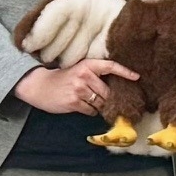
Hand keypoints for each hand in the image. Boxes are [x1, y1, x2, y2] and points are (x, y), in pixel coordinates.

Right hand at [17, 60, 137, 115]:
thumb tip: (116, 86)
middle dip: (106, 98)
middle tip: (98, 98)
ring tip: (86, 100)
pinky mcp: (74, 102)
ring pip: (100, 103)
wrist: (39, 86)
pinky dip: (89, 111)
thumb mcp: (78, 70)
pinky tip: (80, 105)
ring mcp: (79, 89)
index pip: (110, 66)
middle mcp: (84, 75)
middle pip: (107, 92)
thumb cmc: (62, 79)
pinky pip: (91, 111)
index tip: (137, 77)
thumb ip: (94, 75)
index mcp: (87, 65)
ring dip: (97, 105)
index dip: (125, 72)